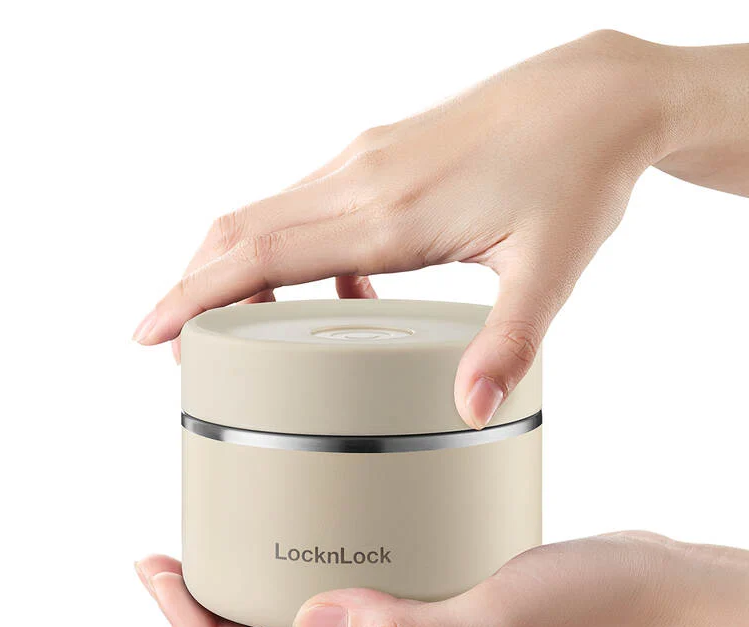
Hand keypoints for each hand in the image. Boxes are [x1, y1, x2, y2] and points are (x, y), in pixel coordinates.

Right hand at [133, 30, 682, 427]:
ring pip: (268, 213)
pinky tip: (336, 296)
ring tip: (242, 328)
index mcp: (390, 213)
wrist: (598, 96)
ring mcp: (367, 160)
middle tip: (179, 347)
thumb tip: (470, 409)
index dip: (195, 294)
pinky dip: (294, 254)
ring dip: (239, 269)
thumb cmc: (577, 174)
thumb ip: (505, 344)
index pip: (261, 253)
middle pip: (242, 230)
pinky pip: (310, 207)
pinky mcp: (380, 156)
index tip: (151, 332)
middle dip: (197, 289)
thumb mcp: (548, 270)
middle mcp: (362, 178)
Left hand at [135, 532, 748, 626]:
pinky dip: (326, 551)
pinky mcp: (441, 591)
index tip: (154, 574)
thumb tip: (309, 618)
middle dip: (215, 607)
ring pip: (315, 614)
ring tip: (231, 530)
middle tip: (177, 550)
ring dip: (266, 579)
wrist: (649, 597)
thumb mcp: (496, 622)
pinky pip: (361, 580)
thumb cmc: (587, 617)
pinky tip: (324, 511)